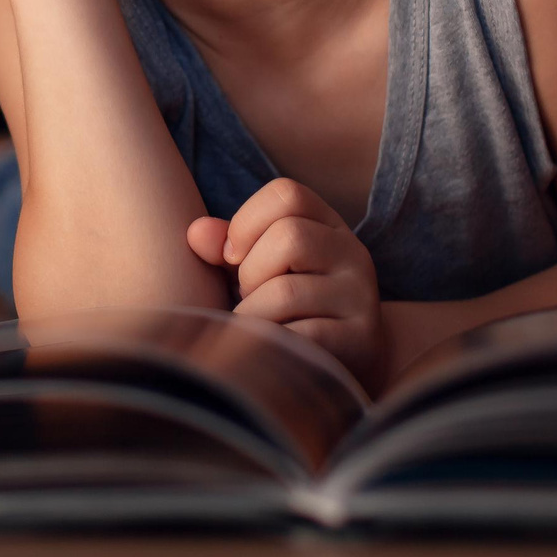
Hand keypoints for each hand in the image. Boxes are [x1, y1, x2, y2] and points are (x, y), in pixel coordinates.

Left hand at [188, 178, 386, 392]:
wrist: (345, 362)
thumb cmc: (287, 307)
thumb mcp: (259, 268)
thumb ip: (227, 247)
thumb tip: (195, 233)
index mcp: (327, 225)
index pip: (286, 194)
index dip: (246, 221)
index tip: (232, 256)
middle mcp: (352, 254)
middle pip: (289, 236)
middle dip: (251, 271)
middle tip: (249, 296)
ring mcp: (360, 297)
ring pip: (287, 292)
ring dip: (254, 314)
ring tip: (256, 325)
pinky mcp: (361, 340)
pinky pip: (302, 336)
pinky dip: (273, 341)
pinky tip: (272, 348)